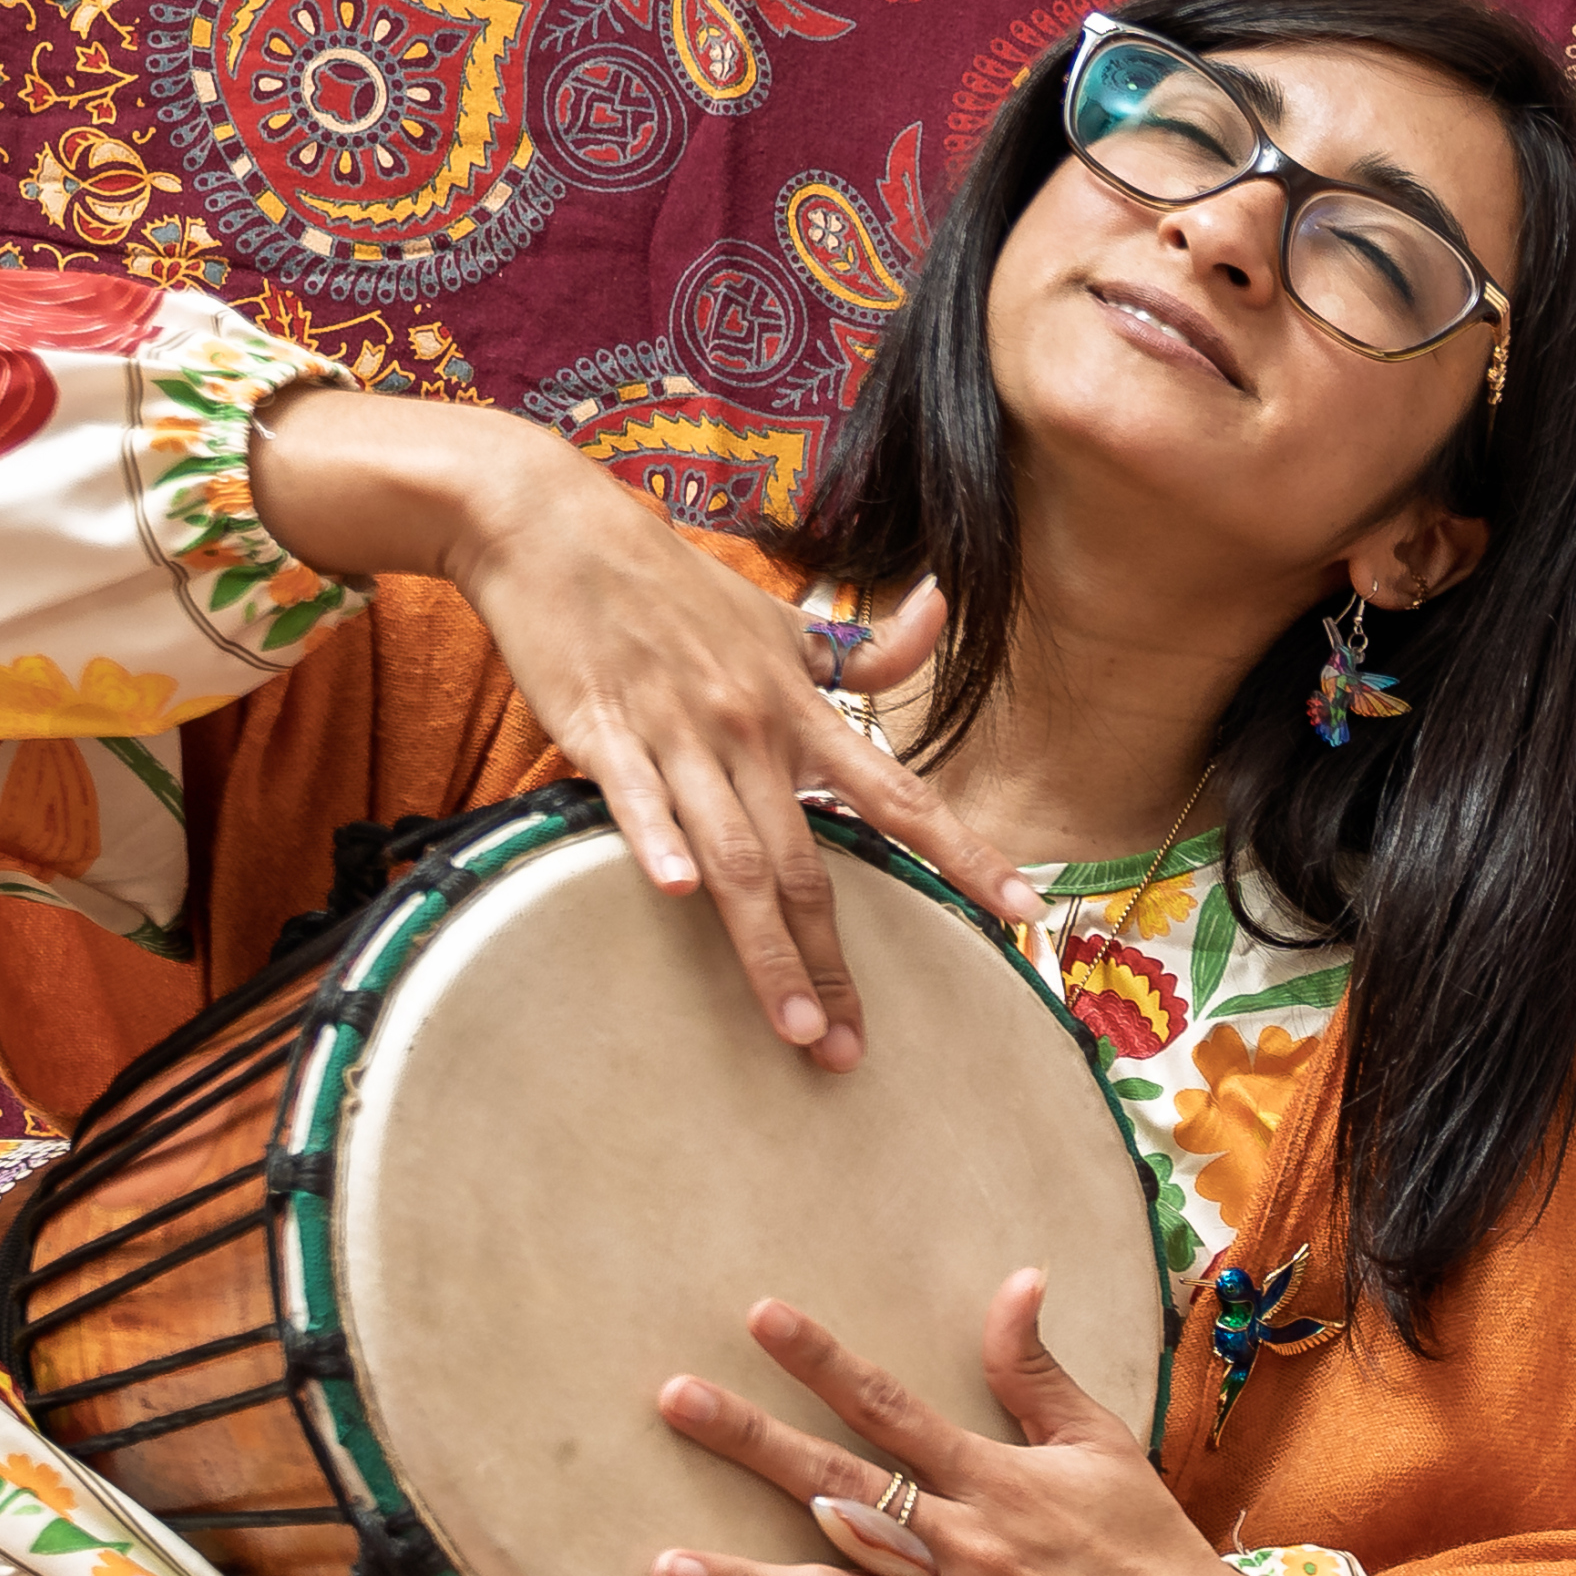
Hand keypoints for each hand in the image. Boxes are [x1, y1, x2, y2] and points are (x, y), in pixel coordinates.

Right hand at [253, 391, 1020, 1063]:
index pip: (903, 797)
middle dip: (838, 962)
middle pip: (811, 866)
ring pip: (736, 859)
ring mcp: (678, 732)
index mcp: (802, 709)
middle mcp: (753, 729)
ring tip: (796, 1027)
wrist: (552, 526)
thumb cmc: (668, 581)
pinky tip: (677, 895)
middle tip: (856, 1049)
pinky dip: (657, 842)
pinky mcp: (601, 731)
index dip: (968, 857)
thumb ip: (858, 648)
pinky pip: (634, 798)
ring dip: (767, 950)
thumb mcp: (777, 613)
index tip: (1022, 917)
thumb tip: (936, 611)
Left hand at [647, 1273, 1272, 1575]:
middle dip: (752, 1443)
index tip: (760, 1316)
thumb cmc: (1147, 1546)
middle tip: (676, 1401)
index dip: (824, 1360)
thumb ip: (1037, 1371)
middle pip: (838, 1489)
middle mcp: (962, 1548)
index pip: (891, 1407)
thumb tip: (1018, 1279)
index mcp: (994, 1481)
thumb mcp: (1102, 1445)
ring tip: (666, 1568)